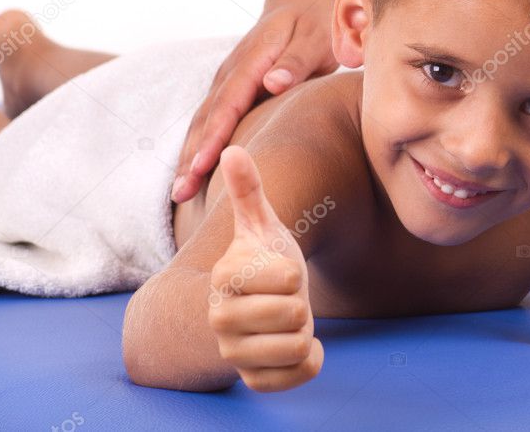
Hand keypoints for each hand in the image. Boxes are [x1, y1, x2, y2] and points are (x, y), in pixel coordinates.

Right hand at [172, 6, 337, 202]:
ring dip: (188, 157)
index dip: (213, 136)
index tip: (200, 165)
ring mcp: (226, 81)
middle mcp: (231, 71)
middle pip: (206, 118)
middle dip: (190, 157)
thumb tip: (272, 83)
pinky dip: (197, 147)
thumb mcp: (313, 40)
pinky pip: (209, 121)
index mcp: (251, 60)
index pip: (228, 103)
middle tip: (180, 193)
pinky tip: (192, 174)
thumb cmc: (313, 26)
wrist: (300, 4)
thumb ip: (295, 63)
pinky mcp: (229, 90)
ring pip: (202, 123)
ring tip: (179, 193)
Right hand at [207, 146, 323, 391]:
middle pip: (295, 314)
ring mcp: (233, 351)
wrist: (247, 309)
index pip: (288, 276)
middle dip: (302, 304)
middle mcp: (220, 316)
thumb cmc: (260, 261)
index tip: (279, 271)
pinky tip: (298, 346)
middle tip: (286, 299)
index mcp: (225, 275)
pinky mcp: (251, 379)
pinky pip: (296, 376)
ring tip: (287, 321)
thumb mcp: (259, 225)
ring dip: (305, 333)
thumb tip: (231, 150)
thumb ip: (248, 190)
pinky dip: (309, 363)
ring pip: (297, 347)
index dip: (294, 272)